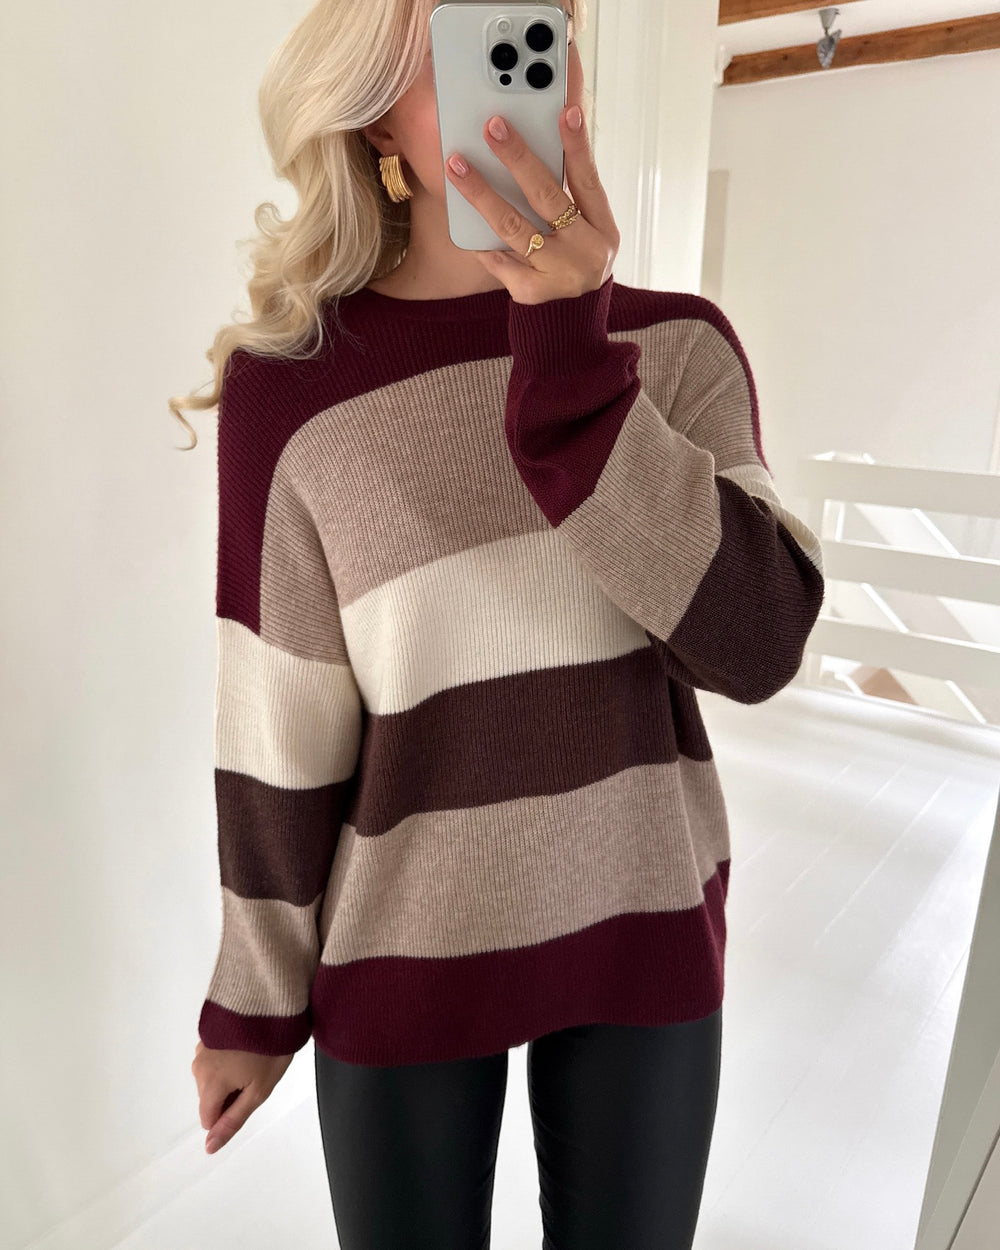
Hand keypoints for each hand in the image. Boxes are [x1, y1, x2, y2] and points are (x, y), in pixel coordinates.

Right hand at [192, 1039, 293, 1153]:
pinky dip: (227, 1057)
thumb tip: (210, 1146)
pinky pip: (213, 1058)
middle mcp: (198, 1066)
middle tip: (256, 1072)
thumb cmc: (270, 1049)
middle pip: (211, 1097)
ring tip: (253, 1056)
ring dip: (229, 1074)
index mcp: (209, 1083)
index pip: (209, 1118)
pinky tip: (245, 1045)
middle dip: (231, 1092)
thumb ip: (232, 1121)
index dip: (232, 1111)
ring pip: (212, 1078)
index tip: (250, 1091)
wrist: (271, 1003)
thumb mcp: (258, 1091)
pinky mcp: (208, 1033)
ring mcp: (201, 1047)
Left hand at [444, 54, 620, 305]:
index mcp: (603, 228)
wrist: (572, 319)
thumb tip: (543, 135)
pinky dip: (480, 239)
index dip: (577, 145)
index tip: (565, 110)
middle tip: (492, 126)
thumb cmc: (574, 258)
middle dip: (518, 158)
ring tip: (456, 165)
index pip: (588, 180)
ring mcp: (558, 274)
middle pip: (547, 198)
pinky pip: (498, 259)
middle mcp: (585, 251)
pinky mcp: (532, 292)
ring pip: (513, 227)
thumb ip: (568, 189)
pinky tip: (460, 217)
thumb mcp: (585, 226)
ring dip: (482, 193)